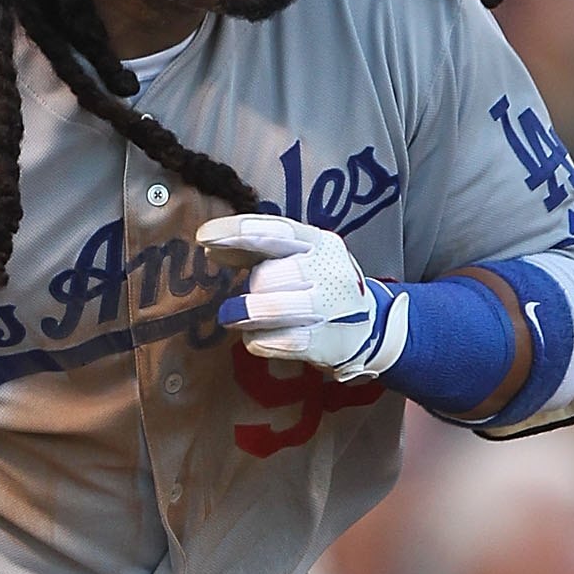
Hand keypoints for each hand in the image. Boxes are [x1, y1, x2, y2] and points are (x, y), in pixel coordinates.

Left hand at [197, 214, 406, 379]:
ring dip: (247, 315)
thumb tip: (210, 247)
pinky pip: (280, 341)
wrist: (369, 327)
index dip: (237, 232)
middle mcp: (329, 269)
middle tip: (244, 299)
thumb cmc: (317, 287)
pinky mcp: (329, 341)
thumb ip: (252, 252)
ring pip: (271, 308)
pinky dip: (260, 341)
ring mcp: (332, 307)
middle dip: (249, 288)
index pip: (275, 231)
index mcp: (317, 242)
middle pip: (267, 276)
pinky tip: (258, 339)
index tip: (204, 237)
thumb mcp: (293, 259)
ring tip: (239, 319)